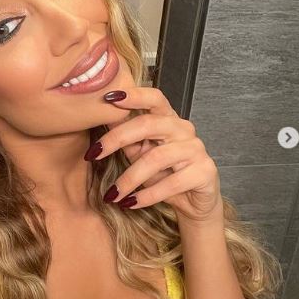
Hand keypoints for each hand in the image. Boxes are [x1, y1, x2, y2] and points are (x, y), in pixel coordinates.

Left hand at [87, 87, 222, 223]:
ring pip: (156, 158)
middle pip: (148, 125)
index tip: (108, 97)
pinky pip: (171, 183)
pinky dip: (147, 195)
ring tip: (112, 194)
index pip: (154, 98)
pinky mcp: (204, 172)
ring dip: (129, 178)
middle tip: (93, 154)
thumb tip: (100, 117)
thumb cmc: (162, 172)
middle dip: (117, 138)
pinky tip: (131, 202)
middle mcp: (184, 129)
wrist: (193, 202)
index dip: (133, 95)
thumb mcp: (138, 152)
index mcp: (168, 118)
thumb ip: (124, 136)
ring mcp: (196, 149)